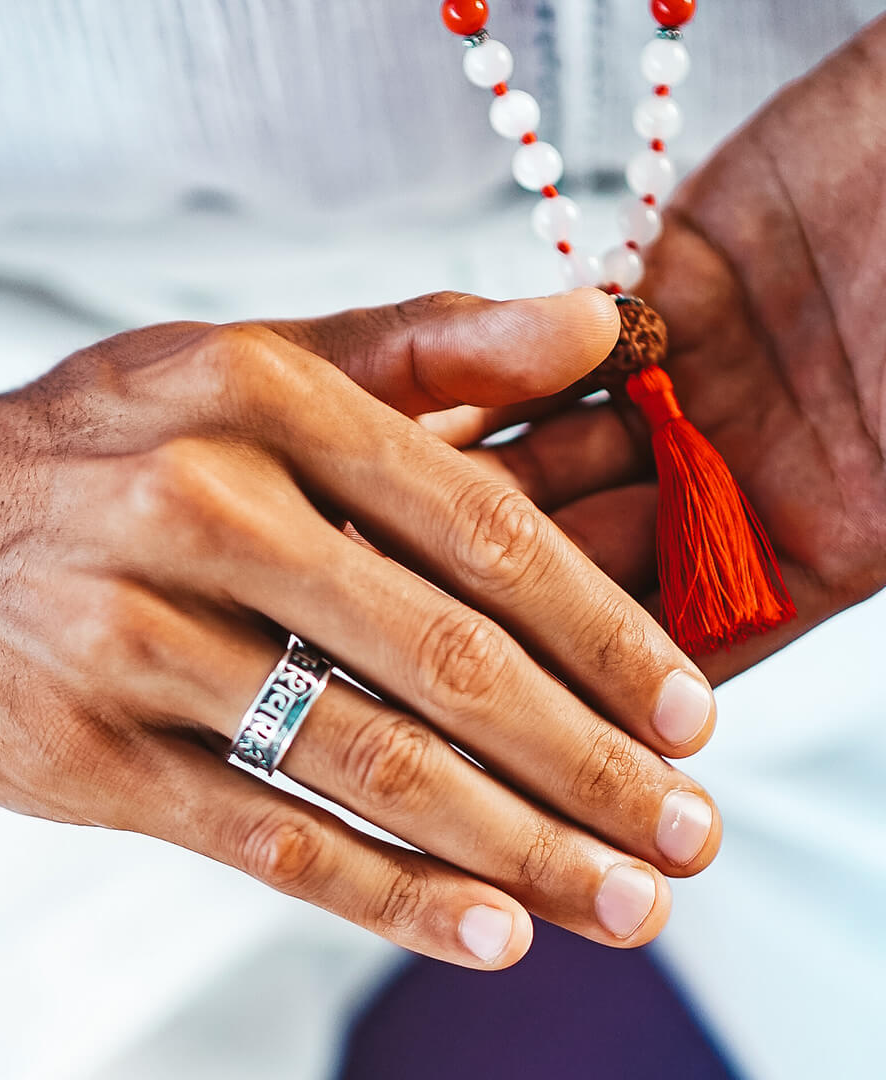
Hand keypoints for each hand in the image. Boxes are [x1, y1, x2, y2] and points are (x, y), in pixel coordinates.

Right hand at [0, 289, 720, 969]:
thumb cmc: (103, 440)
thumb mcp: (251, 358)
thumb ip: (429, 345)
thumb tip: (596, 327)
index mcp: (261, 397)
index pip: (478, 523)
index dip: (601, 626)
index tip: (687, 709)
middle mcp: (200, 508)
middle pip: (444, 659)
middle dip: (588, 760)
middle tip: (685, 831)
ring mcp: (134, 639)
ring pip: (368, 761)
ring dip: (517, 845)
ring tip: (623, 900)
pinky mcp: (85, 755)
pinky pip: (266, 837)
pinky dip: (388, 891)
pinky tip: (488, 928)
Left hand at [443, 22, 885, 684]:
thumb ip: (850, 547)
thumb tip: (725, 662)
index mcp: (820, 534)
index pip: (690, 638)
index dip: (609, 690)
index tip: (524, 730)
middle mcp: (739, 471)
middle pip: (602, 559)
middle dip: (518, 602)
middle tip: (427, 639)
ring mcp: (691, 387)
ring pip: (562, 461)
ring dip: (489, 501)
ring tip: (404, 544)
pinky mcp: (655, 297)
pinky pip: (556, 360)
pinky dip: (502, 388)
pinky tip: (435, 428)